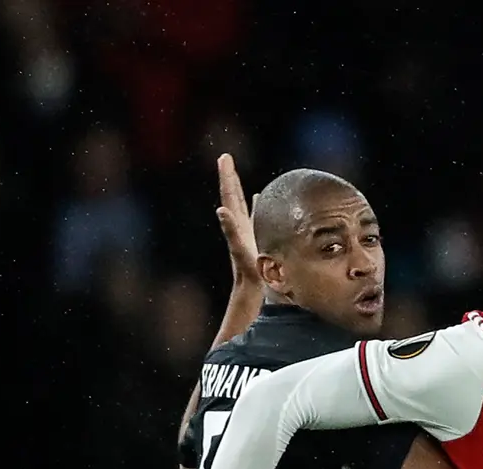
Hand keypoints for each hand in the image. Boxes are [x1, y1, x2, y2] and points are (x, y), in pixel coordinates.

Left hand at [215, 153, 260, 285]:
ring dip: (240, 191)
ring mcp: (246, 234)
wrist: (250, 296)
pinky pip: (255, 217)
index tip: (224, 158)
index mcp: (236, 226)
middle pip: (233, 197)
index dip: (228, 177)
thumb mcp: (239, 251)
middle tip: (226, 159)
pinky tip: (260, 200)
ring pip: (243, 206)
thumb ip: (230, 231)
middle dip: (230, 178)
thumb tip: (221, 210)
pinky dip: (257, 206)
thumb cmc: (249, 276)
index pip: (230, 196)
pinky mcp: (254, 241)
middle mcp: (239, 227)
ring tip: (238, 177)